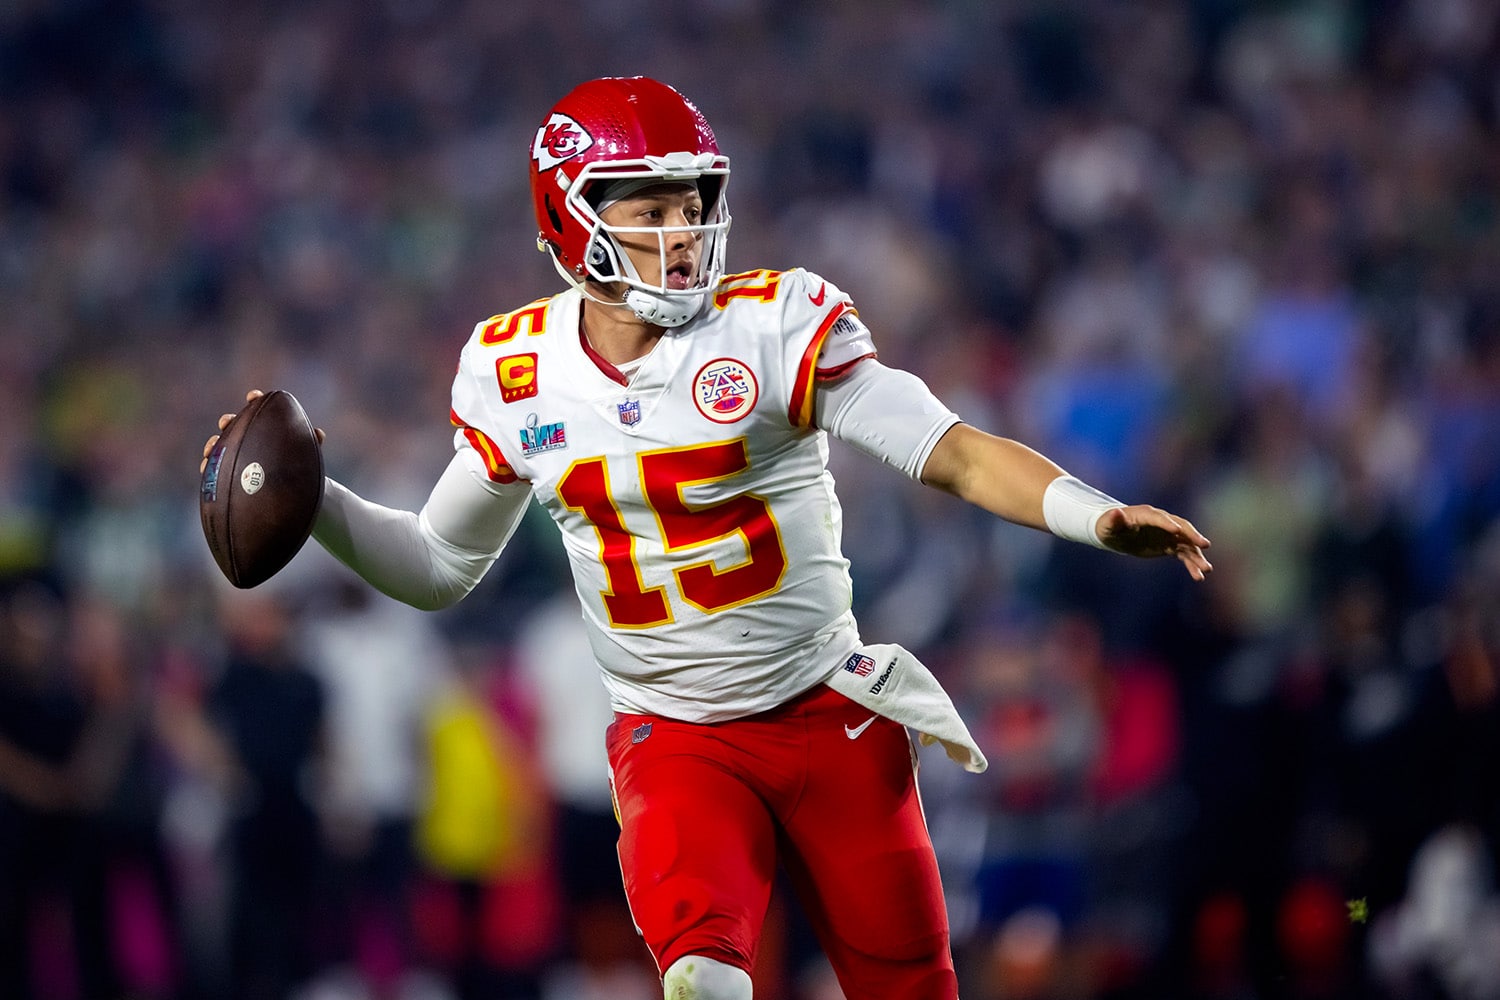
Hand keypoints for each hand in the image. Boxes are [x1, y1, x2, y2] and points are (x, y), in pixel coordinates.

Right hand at [200, 389, 325, 473]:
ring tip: (212, 447)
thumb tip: (319, 433)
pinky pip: (214, 468)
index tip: (254, 396)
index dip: (255, 400)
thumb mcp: (307, 456)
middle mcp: (248, 439)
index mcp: (266, 429)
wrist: (292, 493)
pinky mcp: (228, 473)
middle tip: (226, 422)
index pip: (259, 409)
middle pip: (234, 425)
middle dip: (228, 421)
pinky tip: (206, 466)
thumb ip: (312, 443)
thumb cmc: (298, 468)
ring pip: (220, 446)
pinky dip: (208, 465)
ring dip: (213, 443)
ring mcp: (236, 455)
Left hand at [1096, 505, 1211, 580]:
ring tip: (1206, 569)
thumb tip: (1116, 513)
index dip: (1167, 523)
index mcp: (1146, 514)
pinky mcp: (1169, 545)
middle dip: (1192, 536)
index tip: (1177, 531)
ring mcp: (1167, 533)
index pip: (1159, 518)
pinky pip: (1183, 554)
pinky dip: (1191, 564)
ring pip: (1186, 543)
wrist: (1115, 533)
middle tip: (1205, 545)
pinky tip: (1198, 576)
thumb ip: (1114, 520)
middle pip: (1181, 528)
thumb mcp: (1108, 525)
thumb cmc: (1109, 526)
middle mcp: (1162, 522)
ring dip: (1196, 555)